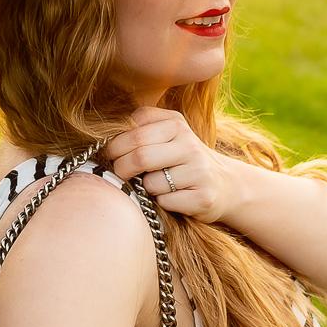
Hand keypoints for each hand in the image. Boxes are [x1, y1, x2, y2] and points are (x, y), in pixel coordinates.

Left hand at [100, 107, 226, 220]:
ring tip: (157, 185)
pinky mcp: (203, 196)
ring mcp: (199, 170)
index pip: (134, 131)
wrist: (225, 184)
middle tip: (120, 174)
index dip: (115, 146)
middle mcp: (189, 143)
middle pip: (140, 156)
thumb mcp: (166, 135)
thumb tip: (101, 138)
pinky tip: (173, 197)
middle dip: (122, 169)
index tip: (110, 155)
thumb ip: (138, 129)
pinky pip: (165, 202)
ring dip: (146, 189)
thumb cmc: (182, 160)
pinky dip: (161, 203)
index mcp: (175, 123)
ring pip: (151, 183)